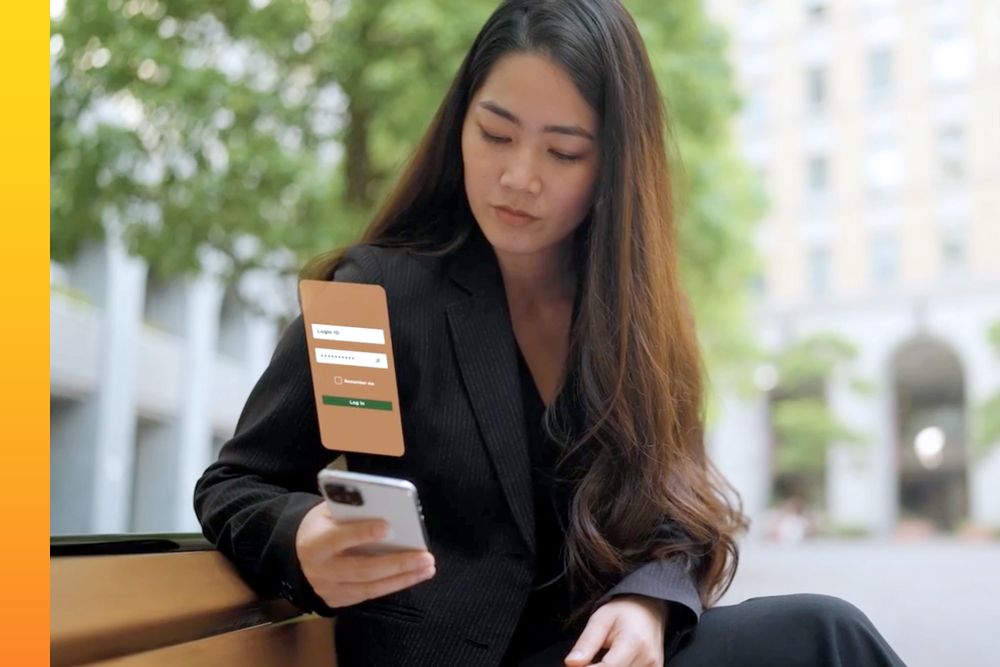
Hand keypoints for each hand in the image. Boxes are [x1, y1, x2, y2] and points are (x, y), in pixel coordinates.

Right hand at [294, 501, 435, 607]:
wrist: (297, 553)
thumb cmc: (322, 525)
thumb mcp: (327, 511)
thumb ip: (350, 510)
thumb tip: (384, 507)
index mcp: (314, 543)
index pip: (337, 539)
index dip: (361, 533)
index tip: (388, 526)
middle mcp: (320, 571)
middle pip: (361, 569)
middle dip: (397, 563)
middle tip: (425, 556)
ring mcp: (328, 589)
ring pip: (370, 587)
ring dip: (403, 578)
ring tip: (427, 567)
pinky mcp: (338, 600)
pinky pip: (369, 594)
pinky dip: (394, 585)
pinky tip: (413, 575)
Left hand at [565, 595, 667, 666]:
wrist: (649, 609)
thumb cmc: (623, 612)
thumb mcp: (600, 620)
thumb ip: (586, 643)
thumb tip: (571, 663)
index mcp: (634, 643)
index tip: (576, 664)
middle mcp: (648, 659)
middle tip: (587, 659)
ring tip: (601, 658)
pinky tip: (611, 663)